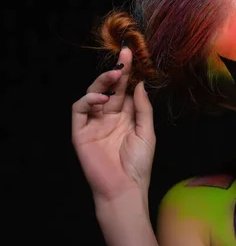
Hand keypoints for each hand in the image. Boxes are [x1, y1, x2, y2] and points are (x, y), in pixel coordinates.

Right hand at [72, 47, 155, 204]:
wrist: (125, 189)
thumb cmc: (138, 164)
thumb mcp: (147, 132)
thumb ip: (142, 108)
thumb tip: (139, 84)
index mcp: (126, 118)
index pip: (125, 91)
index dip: (129, 75)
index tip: (133, 56)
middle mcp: (109, 118)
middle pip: (110, 90)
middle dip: (117, 72)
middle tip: (124, 57)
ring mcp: (94, 124)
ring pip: (93, 95)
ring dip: (103, 82)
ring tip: (115, 74)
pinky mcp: (80, 133)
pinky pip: (79, 111)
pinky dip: (88, 100)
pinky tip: (102, 98)